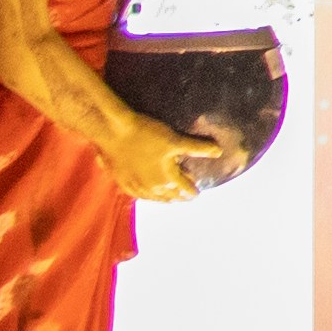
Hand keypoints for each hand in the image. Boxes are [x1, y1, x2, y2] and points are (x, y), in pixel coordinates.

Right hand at [115, 121, 247, 204]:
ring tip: (169, 196)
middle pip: (170, 197)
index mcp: (167, 180)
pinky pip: (137, 195)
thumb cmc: (146, 134)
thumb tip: (219, 152)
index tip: (197, 193)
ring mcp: (134, 187)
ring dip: (163, 198)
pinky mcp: (120, 182)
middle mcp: (151, 189)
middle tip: (186, 196)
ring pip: (153, 198)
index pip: (185, 190)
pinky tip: (145, 193)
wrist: (111, 132)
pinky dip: (146, 195)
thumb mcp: (175, 140)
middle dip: (179, 196)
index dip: (193, 192)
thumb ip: (198, 148)